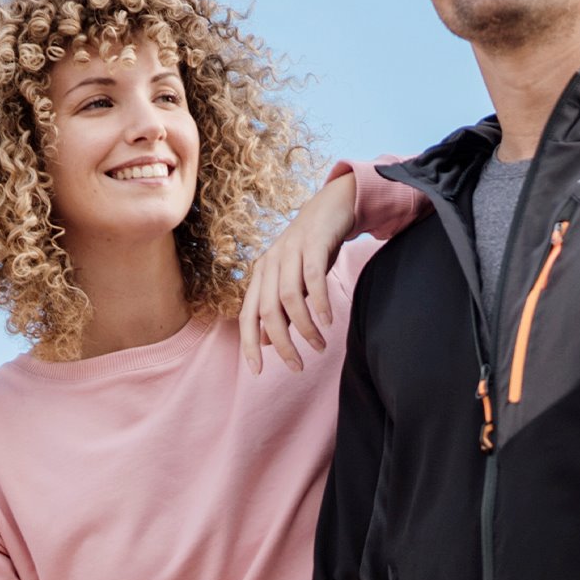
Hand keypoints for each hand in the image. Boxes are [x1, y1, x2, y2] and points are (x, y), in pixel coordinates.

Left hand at [242, 167, 359, 373]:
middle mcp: (270, 263)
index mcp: (261, 275)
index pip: (247, 315)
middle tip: (297, 366)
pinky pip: (312, 276)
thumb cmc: (311, 251)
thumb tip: (264, 341)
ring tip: (319, 347)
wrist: (332, 207)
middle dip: (281, 344)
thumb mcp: (292, 282)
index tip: (257, 371)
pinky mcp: (312, 243)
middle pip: (267, 311)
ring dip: (304, 328)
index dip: (249, 344)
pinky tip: (328, 321)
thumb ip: (278, 309)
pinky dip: (319, 302)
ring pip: (288, 297)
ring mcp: (290, 251)